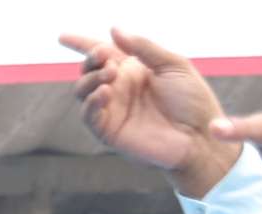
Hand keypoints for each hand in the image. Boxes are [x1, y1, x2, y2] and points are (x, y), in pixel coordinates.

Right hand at [64, 30, 235, 192]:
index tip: (63, 37)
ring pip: (82, 91)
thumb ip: (144, 47)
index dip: (81, 44)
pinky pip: (88, 115)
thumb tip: (114, 30)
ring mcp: (112, 110)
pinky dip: (90, 102)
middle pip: (88, 70)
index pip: (102, 55)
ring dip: (91, 78)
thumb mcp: (173, 64)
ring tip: (110, 74)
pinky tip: (104, 92)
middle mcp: (119, 89)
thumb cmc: (192, 100)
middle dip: (90, 59)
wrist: (198, 135)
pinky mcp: (109, 131)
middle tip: (103, 56)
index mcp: (133, 71)